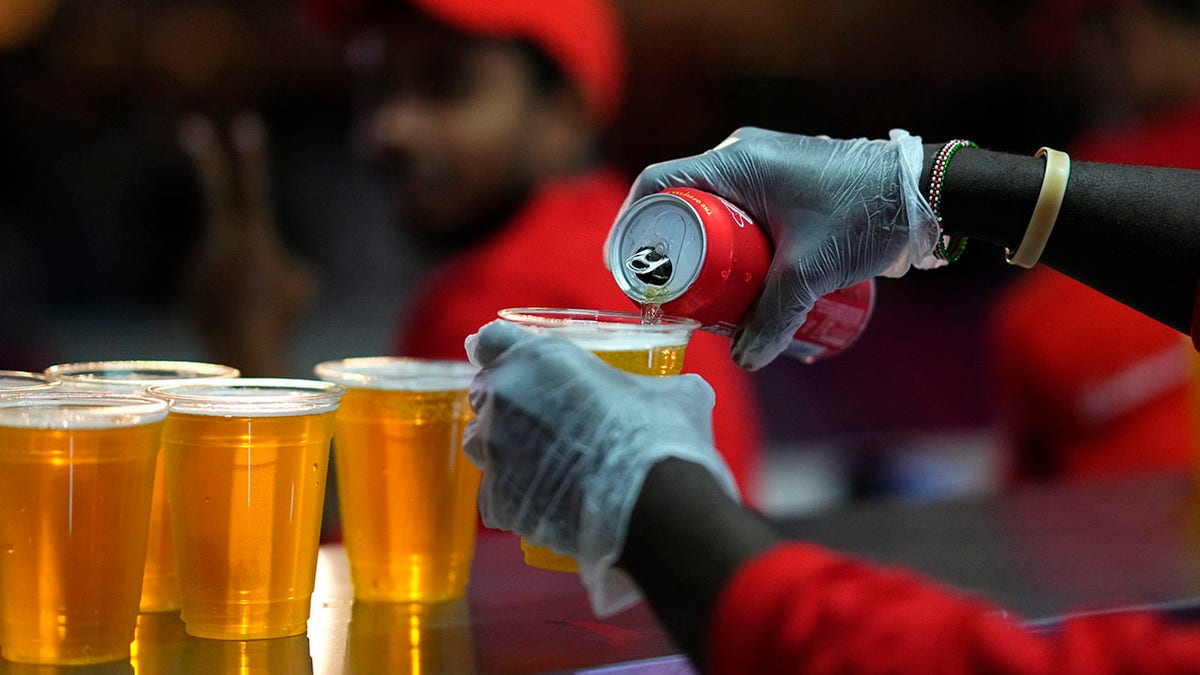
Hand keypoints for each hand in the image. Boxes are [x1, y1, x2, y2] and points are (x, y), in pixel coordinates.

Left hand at [179, 113, 315, 375]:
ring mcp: (201, 262)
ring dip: (246, 278)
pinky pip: (217, 280)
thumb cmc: (281, 319)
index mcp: (255, 238)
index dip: (254, 155)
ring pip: (233, 257)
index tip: (247, 123)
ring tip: (253, 306)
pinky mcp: (190, 285)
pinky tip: (238, 317)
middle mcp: (221, 242)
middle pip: (218, 192)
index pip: (256, 186)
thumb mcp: (304, 288)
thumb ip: (289, 265)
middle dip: (207, 157)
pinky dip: (231, 297)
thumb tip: (275, 262)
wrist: (242, 353)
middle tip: (193, 128)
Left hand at [463, 320, 738, 615]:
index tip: (510, 361)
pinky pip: (496, 496)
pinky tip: (547, 503)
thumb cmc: (661, 435)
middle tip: (544, 420)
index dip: (500, 350)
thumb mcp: (672, 393)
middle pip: (485, 393)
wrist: (656, 506)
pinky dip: (515, 498)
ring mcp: (496, 453)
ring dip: (505, 449)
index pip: (492, 340)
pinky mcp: (498, 501)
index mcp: (539, 359)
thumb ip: (656, 384)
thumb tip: (683, 392)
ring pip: (482, 444)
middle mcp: (505, 400)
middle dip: (507, 403)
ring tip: (544, 465)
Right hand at [620, 128, 939, 369]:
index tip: (630, 268)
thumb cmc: (864, 216)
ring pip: (713, 210)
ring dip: (705, 251)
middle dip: (673, 252)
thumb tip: (746, 360)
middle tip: (671, 295)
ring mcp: (764, 166)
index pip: (659, 184)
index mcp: (736, 162)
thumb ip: (776, 316)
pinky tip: (739, 277)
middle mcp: (743, 156)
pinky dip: (731, 242)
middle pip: (683, 203)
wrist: (924, 193)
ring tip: (705, 296)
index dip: (634, 225)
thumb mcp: (811, 270)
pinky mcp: (784, 181)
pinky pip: (739, 210)